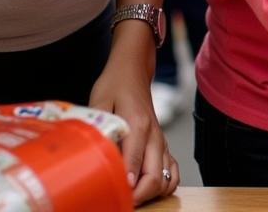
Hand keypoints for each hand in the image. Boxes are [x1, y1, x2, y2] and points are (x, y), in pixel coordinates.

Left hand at [88, 36, 178, 204]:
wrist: (134, 69)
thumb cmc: (115, 85)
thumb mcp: (99, 101)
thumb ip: (99, 127)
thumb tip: (94, 155)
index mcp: (138, 125)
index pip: (134, 165)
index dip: (124, 186)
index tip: (113, 198)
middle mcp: (154, 136)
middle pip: (155, 178)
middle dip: (138, 197)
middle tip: (117, 202)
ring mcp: (161, 140)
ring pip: (167, 178)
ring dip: (151, 193)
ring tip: (130, 198)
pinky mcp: (163, 143)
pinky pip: (173, 171)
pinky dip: (165, 185)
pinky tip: (147, 189)